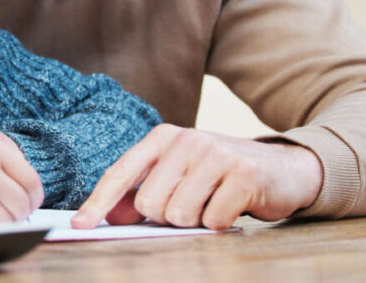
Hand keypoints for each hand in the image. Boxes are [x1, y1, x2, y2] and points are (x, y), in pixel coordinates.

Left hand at [72, 124, 321, 229]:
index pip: (122, 173)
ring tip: (212, 205)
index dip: (98, 202)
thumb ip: (142, 196)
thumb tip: (106, 217)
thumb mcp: (179, 179)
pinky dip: (220, 224)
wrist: (285, 169)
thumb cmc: (222, 177)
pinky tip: (232, 209)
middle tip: (191, 206)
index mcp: (164, 137)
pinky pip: (212, 220)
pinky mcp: (244, 174)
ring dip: (195, 222)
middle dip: (166, 218)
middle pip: (150, 203)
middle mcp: (187, 139)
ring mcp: (216, 154)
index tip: (79, 227)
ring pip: (179, 214)